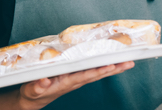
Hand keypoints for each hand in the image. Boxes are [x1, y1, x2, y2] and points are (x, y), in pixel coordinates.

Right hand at [18, 62, 134, 109]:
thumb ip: (38, 87)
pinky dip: (105, 66)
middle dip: (114, 69)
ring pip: (98, 72)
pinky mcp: (77, 76)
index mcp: (67, 82)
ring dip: (114, 67)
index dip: (99, 71)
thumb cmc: (33, 93)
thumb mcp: (32, 91)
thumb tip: (43, 82)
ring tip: (128, 63)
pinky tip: (114, 62)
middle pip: (98, 74)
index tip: (111, 66)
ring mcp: (77, 78)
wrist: (33, 100)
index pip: (86, 76)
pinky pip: (94, 70)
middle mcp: (76, 80)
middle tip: (129, 63)